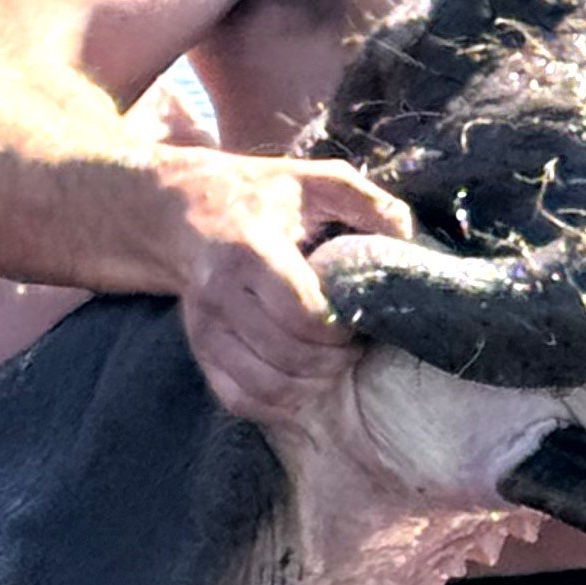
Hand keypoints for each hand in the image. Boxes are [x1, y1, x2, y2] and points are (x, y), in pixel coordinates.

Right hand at [164, 150, 412, 422]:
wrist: (178, 209)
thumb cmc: (258, 194)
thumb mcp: (314, 180)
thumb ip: (366, 200)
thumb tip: (406, 235)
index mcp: (249, 250)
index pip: (302, 315)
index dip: (340, 328)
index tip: (356, 316)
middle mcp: (219, 294)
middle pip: (288, 355)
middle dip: (333, 359)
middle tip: (352, 344)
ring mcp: (204, 327)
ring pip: (266, 386)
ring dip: (311, 385)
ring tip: (330, 363)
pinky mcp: (199, 349)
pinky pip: (239, 399)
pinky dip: (278, 404)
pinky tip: (301, 382)